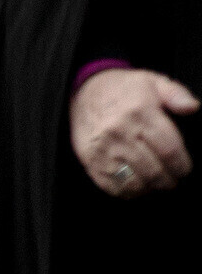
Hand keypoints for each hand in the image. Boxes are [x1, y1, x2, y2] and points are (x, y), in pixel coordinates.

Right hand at [71, 67, 197, 197]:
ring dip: (149, 187)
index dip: (182, 166)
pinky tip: (136, 183)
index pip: (169, 150)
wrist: (83, 91)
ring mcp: (103, 148)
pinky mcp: (90, 159)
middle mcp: (119, 131)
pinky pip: (113, 186)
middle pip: (154, 171)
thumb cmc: (124, 90)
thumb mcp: (153, 81)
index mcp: (139, 113)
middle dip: (168, 180)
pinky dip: (128, 191)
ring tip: (155, 182)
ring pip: (135, 182)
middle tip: (171, 179)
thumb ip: (177, 93)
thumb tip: (193, 107)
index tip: (183, 169)